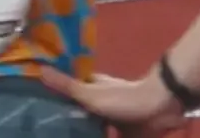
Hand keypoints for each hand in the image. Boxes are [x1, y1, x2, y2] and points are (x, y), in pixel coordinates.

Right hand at [41, 65, 186, 137]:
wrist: (160, 109)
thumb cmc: (122, 98)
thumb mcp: (90, 94)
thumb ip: (66, 86)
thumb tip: (38, 69)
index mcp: (93, 88)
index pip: (70, 92)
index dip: (56, 99)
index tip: (40, 107)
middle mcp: (102, 103)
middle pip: (82, 113)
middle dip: (70, 122)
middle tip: (51, 129)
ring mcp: (115, 120)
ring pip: (96, 129)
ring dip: (86, 132)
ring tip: (64, 137)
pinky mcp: (127, 135)